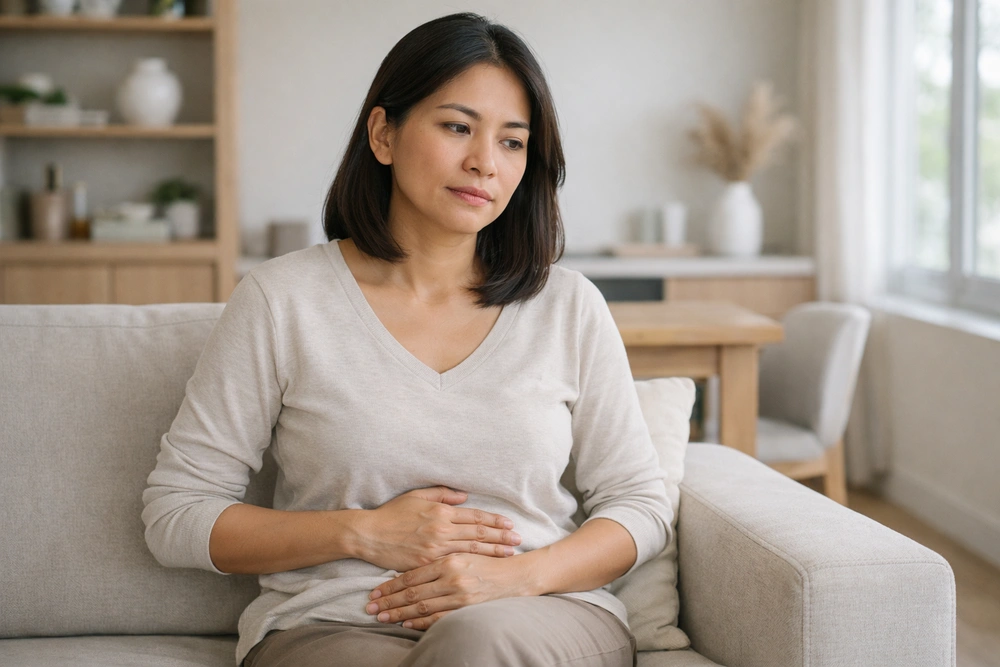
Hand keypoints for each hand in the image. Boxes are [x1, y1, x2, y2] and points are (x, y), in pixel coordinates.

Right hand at [358, 486, 521, 571]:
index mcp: (440, 512)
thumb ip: (442, 495)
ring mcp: (435, 548)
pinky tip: (484, 567)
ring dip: (492, 551)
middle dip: (500, 536)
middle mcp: (441, 529)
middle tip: (518, 539)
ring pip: (471, 550)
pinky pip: (453, 564)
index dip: (494, 521)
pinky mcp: (426, 564)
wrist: (369, 534)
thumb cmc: (391, 513)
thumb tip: (464, 496)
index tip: (509, 524)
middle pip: (478, 533)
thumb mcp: (416, 496)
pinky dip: (471, 564)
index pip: (475, 516)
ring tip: (510, 553)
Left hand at [365, 553, 531, 629]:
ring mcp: (458, 595)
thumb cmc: (488, 559)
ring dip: (399, 614)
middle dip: (389, 601)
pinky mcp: (465, 608)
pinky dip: (420, 622)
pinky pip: (438, 618)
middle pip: (412, 593)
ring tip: (382, 617)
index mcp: (448, 558)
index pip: (412, 575)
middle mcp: (451, 577)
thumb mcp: (464, 547)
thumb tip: (416, 556)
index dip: (391, 585)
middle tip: (370, 608)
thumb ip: (441, 547)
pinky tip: (406, 623)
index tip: (375, 592)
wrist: (514, 576)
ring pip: (422, 607)